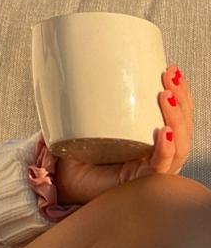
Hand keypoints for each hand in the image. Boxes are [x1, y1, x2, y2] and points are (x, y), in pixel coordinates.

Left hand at [54, 65, 192, 204]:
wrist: (64, 182)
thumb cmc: (76, 154)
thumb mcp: (85, 119)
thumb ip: (85, 98)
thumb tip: (75, 66)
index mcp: (147, 136)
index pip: (174, 113)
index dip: (179, 92)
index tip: (170, 69)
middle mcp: (156, 152)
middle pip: (183, 126)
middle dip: (181, 99)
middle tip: (169, 76)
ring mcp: (152, 167)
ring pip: (179, 144)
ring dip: (176, 118)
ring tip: (165, 96)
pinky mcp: (143, 181)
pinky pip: (161, 165)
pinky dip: (165, 149)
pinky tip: (165, 133)